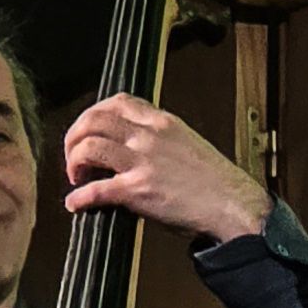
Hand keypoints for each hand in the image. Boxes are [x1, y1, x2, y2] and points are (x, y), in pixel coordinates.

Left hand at [60, 96, 271, 244]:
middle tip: (74, 156)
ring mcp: (143, 162)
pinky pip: (97, 190)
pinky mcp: (139, 191)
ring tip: (76, 177)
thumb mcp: (188, 144)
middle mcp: (149, 136)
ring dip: (73, 162)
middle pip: (94, 120)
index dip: (93, 114)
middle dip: (75, 137)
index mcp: (163, 122)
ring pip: (90, 147)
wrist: (234, 205)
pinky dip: (80, 197)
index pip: (117, 102)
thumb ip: (160, 140)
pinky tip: (75, 203)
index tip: (89, 130)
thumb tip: (134, 149)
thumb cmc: (215, 182)